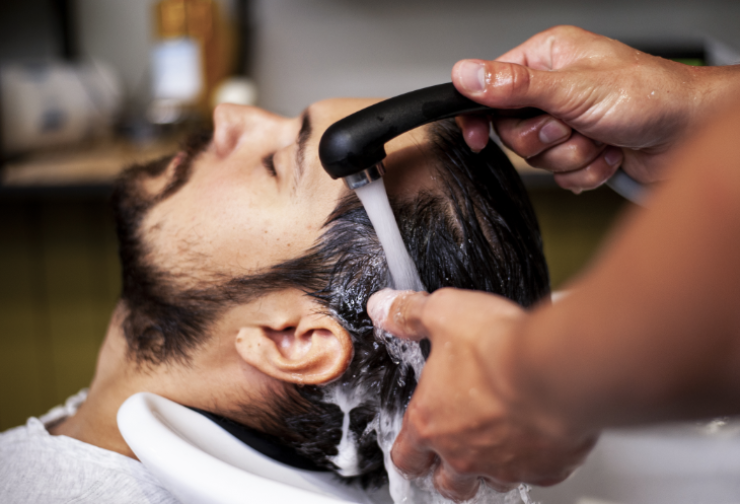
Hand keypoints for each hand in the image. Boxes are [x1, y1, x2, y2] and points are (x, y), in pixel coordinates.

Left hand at [367, 288, 597, 500]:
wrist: (553, 367)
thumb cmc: (498, 347)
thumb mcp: (441, 314)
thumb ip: (408, 314)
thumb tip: (383, 307)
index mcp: (430, 422)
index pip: (405, 457)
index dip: (407, 452)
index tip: (414, 444)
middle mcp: (463, 453)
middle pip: (447, 485)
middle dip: (447, 472)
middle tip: (455, 451)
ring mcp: (504, 465)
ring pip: (492, 483)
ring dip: (492, 465)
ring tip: (498, 439)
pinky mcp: (545, 467)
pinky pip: (537, 475)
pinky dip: (535, 461)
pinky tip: (539, 437)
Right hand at [452, 25, 728, 191]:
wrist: (691, 133)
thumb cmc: (650, 96)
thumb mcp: (574, 90)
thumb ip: (516, 87)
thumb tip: (465, 75)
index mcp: (548, 58)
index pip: (492, 87)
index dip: (482, 114)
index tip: (477, 137)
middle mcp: (555, 89)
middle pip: (513, 131)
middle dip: (546, 139)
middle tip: (571, 126)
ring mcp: (568, 120)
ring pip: (537, 157)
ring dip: (572, 156)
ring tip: (599, 137)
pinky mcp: (581, 148)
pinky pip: (561, 174)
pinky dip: (586, 170)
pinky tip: (609, 153)